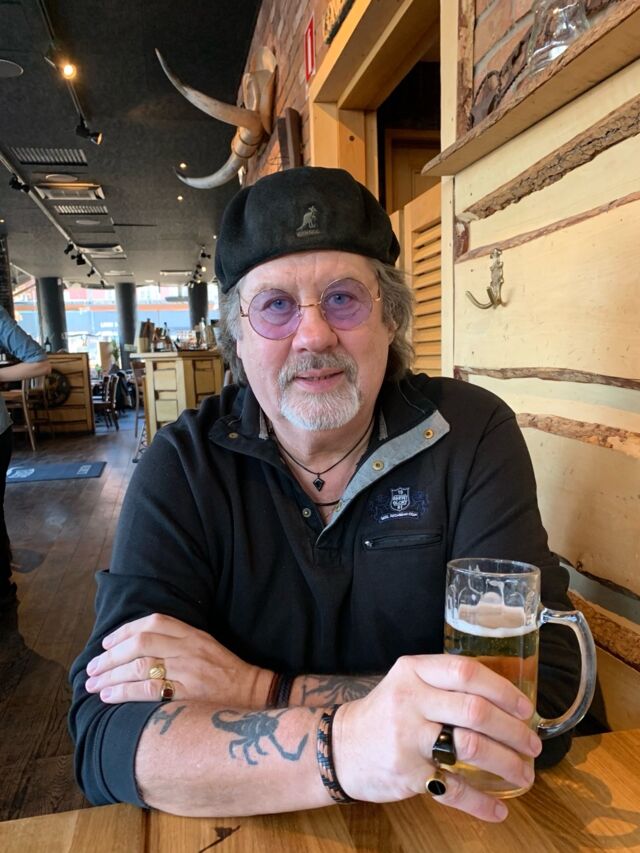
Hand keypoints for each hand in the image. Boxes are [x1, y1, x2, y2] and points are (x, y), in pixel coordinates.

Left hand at [84, 613, 271, 707]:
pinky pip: (149, 690)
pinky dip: (124, 692)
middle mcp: (190, 649)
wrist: (256, 695)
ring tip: (93, 685)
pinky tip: (109, 697)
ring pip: (140, 666)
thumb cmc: (228, 674)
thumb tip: (139, 647)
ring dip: (111, 675)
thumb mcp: (207, 647)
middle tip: (92, 668)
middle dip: (110, 656)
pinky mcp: (189, 695)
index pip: (155, 622)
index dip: (126, 630)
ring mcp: (189, 671)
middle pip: (141, 643)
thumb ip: (179, 642)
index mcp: (194, 634)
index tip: (107, 642)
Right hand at [332, 654, 541, 821]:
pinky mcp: (406, 773)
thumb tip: (504, 700)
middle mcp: (410, 699)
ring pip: (469, 747)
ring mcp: (407, 737)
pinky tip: (499, 810)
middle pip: (474, 711)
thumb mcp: (408, 684)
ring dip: (506, 763)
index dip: (502, 690)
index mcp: (414, 671)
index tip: (525, 709)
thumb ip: (445, 684)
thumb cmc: (386, 713)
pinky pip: (452, 789)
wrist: (341, 747)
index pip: (466, 672)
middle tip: (533, 745)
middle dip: (513, 731)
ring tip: (524, 773)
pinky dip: (480, 802)